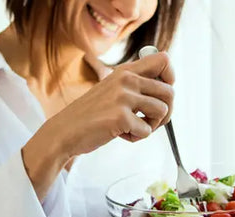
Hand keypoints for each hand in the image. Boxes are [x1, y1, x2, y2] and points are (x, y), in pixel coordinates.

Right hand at [22, 52, 173, 199]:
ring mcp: (123, 98)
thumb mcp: (111, 90)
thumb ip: (134, 85)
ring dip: (152, 126)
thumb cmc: (91, 115)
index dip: (170, 78)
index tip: (160, 95)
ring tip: (133, 128)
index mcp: (125, 71)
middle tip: (150, 121)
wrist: (64, 131)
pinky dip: (137, 138)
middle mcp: (126, 80)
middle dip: (166, 112)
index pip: (164, 60)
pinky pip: (147, 131)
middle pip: (169, 91)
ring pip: (163, 111)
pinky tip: (121, 135)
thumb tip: (167, 90)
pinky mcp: (121, 117)